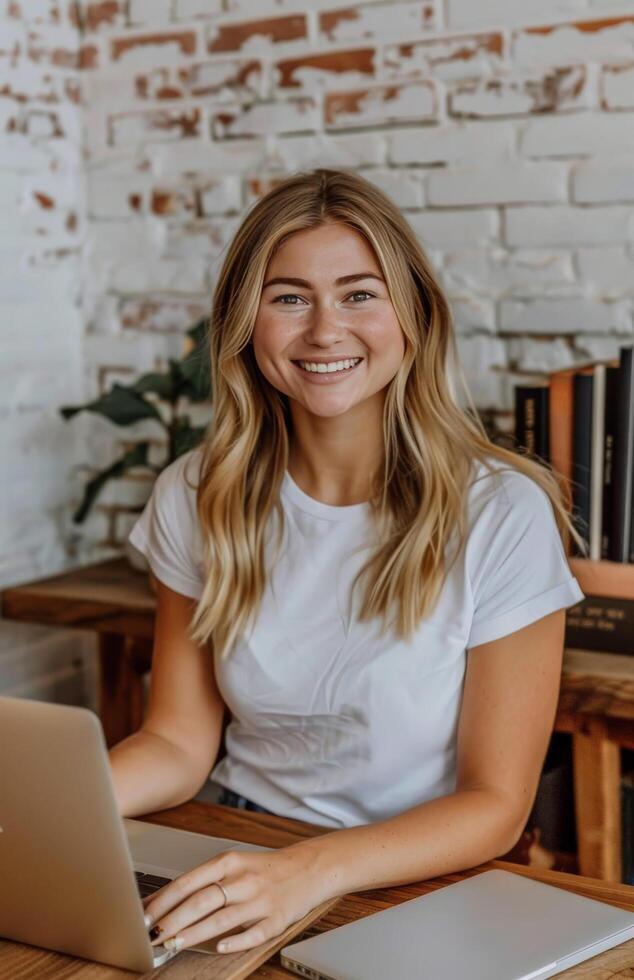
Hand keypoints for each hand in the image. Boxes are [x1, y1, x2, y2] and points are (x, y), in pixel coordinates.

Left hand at [142, 841, 329, 954]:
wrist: (309, 867)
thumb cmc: (264, 869)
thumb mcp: (234, 865)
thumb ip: (205, 881)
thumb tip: (165, 901)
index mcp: (229, 862)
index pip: (188, 882)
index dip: (163, 901)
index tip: (143, 916)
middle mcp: (243, 879)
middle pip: (201, 901)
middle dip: (173, 920)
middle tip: (152, 936)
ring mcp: (261, 899)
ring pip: (222, 918)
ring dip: (194, 933)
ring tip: (174, 944)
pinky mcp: (278, 918)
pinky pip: (254, 933)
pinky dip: (235, 941)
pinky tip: (218, 948)